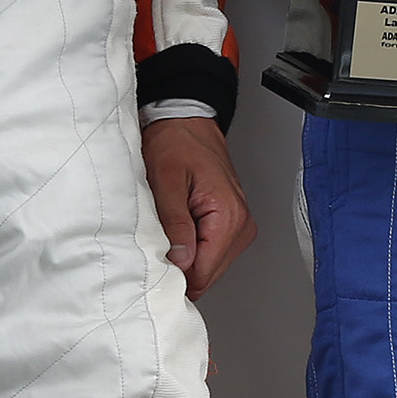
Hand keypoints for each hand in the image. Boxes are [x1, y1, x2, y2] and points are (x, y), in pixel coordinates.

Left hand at [143, 116, 254, 296]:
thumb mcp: (166, 181)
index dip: (174, 272)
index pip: (202, 274)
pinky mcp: (231, 225)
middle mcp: (241, 224)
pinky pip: (209, 253)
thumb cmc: (176, 142)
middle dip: (180, 265)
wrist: (185, 121)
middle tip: (158, 240)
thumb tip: (180, 261)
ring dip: (185, 256)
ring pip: (208, 268)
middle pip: (207, 276)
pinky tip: (179, 228)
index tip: (154, 258)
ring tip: (169, 228)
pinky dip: (190, 248)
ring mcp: (238, 226)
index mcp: (229, 216)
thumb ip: (174, 224)